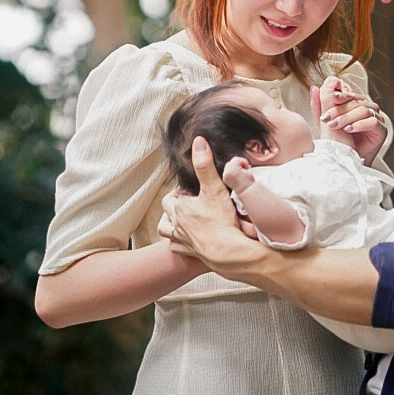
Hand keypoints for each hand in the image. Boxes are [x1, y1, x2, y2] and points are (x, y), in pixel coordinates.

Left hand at [161, 136, 271, 279]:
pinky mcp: (188, 253)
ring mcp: (181, 239)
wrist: (228, 252)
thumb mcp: (214, 187)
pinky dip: (179, 242)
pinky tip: (186, 239)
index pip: (177, 191)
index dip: (186, 187)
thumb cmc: (221, 221)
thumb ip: (205, 164)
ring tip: (181, 218)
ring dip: (170, 222)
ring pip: (166, 228)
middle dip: (175, 202)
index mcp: (181, 206)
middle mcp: (177, 222)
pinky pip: (176, 247)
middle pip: (167, 208)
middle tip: (189, 198)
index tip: (197, 185)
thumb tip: (198, 141)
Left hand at [311, 83, 388, 166]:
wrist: (345, 162)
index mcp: (355, 104)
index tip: (331, 98)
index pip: (350, 92)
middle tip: (327, 118)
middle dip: (339, 109)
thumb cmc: (336, 143)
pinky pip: (373, 121)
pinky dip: (360, 124)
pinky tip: (349, 130)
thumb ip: (319, 105)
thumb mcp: (324, 123)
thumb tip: (314, 87)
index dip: (341, 94)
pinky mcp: (381, 130)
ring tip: (335, 126)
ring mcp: (376, 118)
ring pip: (364, 109)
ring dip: (347, 117)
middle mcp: (367, 109)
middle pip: (355, 101)